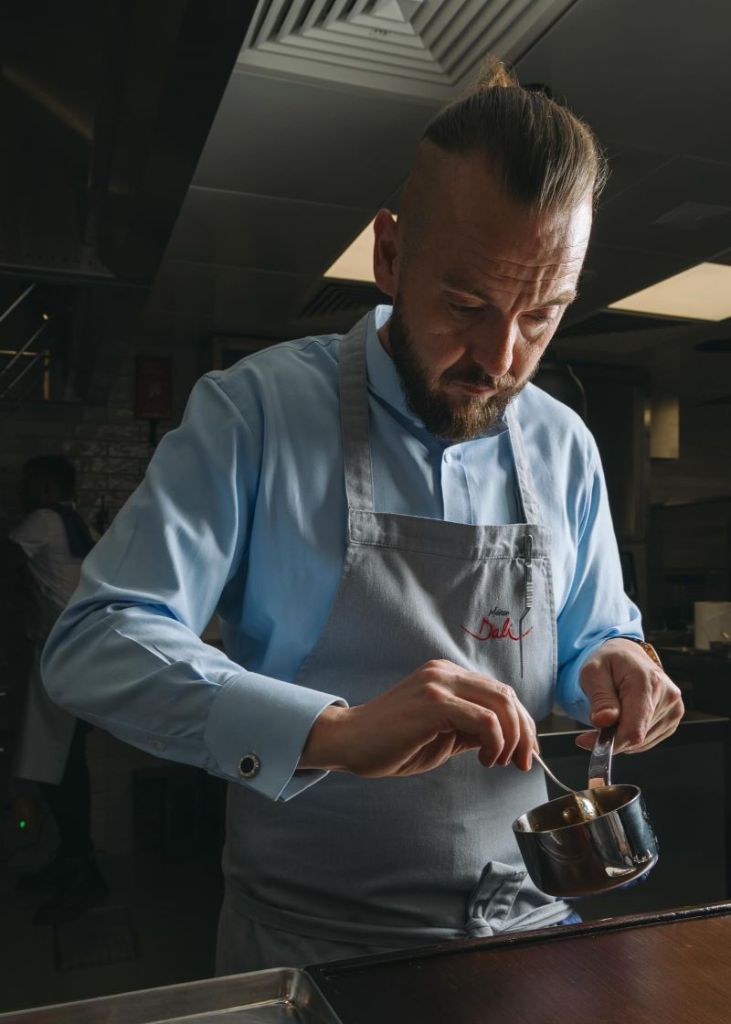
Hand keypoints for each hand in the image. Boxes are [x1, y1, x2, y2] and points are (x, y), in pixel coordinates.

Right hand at [300, 658, 536, 776]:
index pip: (499, 693)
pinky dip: (496, 742)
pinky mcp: (434, 702)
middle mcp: (445, 672)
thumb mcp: (442, 735)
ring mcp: (439, 684)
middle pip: (506, 695)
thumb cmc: (390, 743)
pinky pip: (483, 719)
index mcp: (447, 676)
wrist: (349, 741)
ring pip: (500, 704)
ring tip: (502, 762)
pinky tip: (485, 759)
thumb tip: (506, 740)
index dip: (522, 723)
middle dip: (525, 732)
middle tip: (525, 762)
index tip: (526, 752)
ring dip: (513, 738)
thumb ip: (472, 731)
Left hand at [576, 638, 683, 752]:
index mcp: (648, 681)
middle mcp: (667, 696)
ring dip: (620, 735)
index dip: (610, 742)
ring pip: (641, 742)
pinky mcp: (672, 718)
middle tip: (596, 720)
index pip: (633, 729)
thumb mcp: (593, 672)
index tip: (585, 741)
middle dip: (611, 736)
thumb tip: (603, 721)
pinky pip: (647, 741)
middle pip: (636, 736)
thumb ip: (600, 697)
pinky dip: (631, 735)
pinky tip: (624, 716)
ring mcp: (674, 708)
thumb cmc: (609, 662)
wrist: (627, 656)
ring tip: (611, 712)